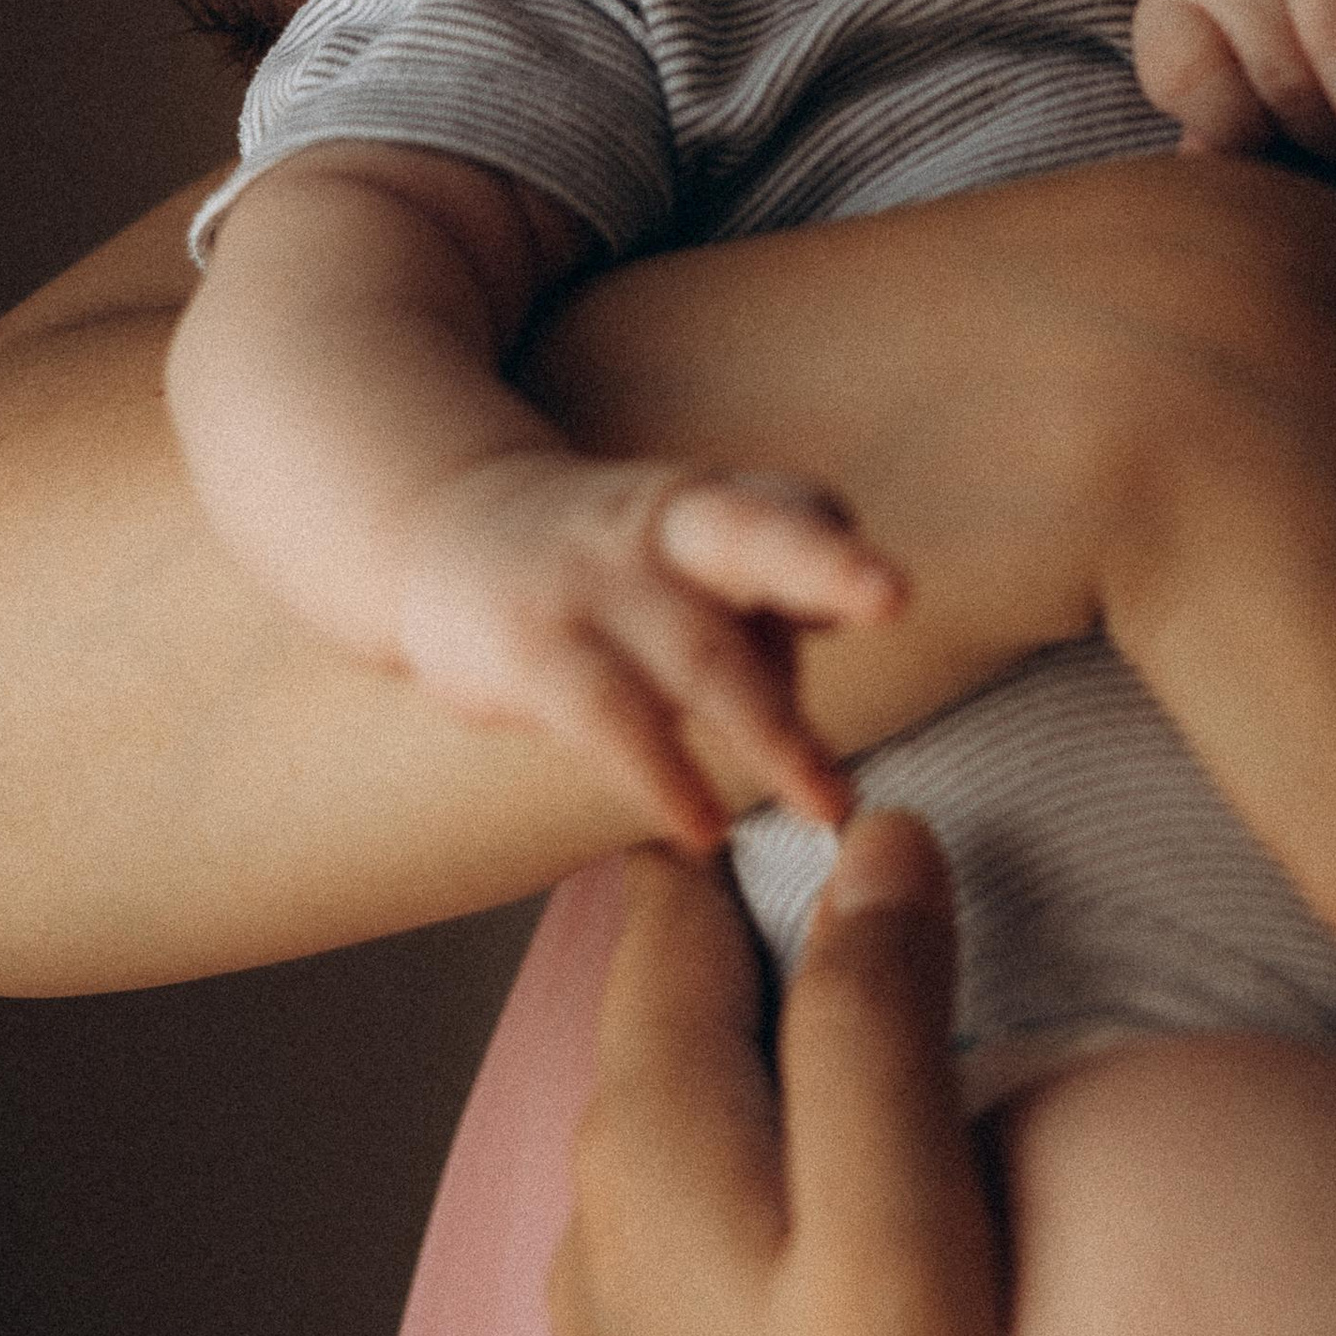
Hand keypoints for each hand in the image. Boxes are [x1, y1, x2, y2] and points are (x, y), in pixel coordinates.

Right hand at [394, 454, 904, 851]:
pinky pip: (608, 716)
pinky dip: (662, 774)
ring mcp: (594, 585)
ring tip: (827, 803)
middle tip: (893, 596)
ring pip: (695, 650)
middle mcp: (662, 530)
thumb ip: (764, 604)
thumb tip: (827, 669)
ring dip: (771, 730)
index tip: (887, 598)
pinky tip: (704, 828)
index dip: (838, 550)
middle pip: (753, 532)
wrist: (441, 534)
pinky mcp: (532, 649)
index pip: (794, 508)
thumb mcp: (684, 555)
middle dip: (825, 563)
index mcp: (710, 507)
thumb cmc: (603, 567)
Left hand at [550, 819, 1067, 1335]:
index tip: (846, 745)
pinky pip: (725, 1184)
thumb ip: (873, 1022)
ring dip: (787, 1018)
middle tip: (906, 833)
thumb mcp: (900, 1233)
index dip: (755, 809)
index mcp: (645, 1142)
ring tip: (909, 965)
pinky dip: (786, 1122)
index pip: (672, 896)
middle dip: (774, 904)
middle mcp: (606, 1210)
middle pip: (684, 988)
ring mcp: (632, 1308)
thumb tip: (875, 833)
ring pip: (705, 1088)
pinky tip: (870, 1141)